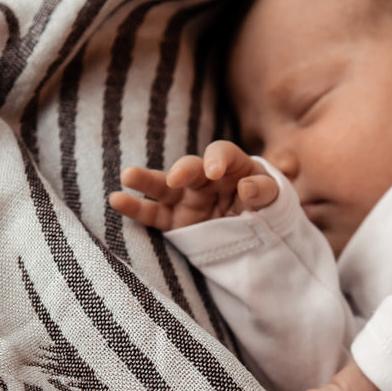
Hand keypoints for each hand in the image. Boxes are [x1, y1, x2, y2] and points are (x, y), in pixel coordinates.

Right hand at [109, 140, 277, 229]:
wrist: (257, 236)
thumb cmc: (265, 209)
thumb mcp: (274, 200)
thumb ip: (265, 191)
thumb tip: (247, 187)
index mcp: (232, 167)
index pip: (222, 154)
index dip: (218, 159)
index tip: (214, 172)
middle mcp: (205, 179)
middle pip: (190, 167)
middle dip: (183, 171)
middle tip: (177, 178)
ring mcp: (187, 199)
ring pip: (164, 186)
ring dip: (146, 180)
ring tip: (128, 176)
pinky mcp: (175, 220)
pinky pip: (152, 213)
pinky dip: (135, 208)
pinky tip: (117, 200)